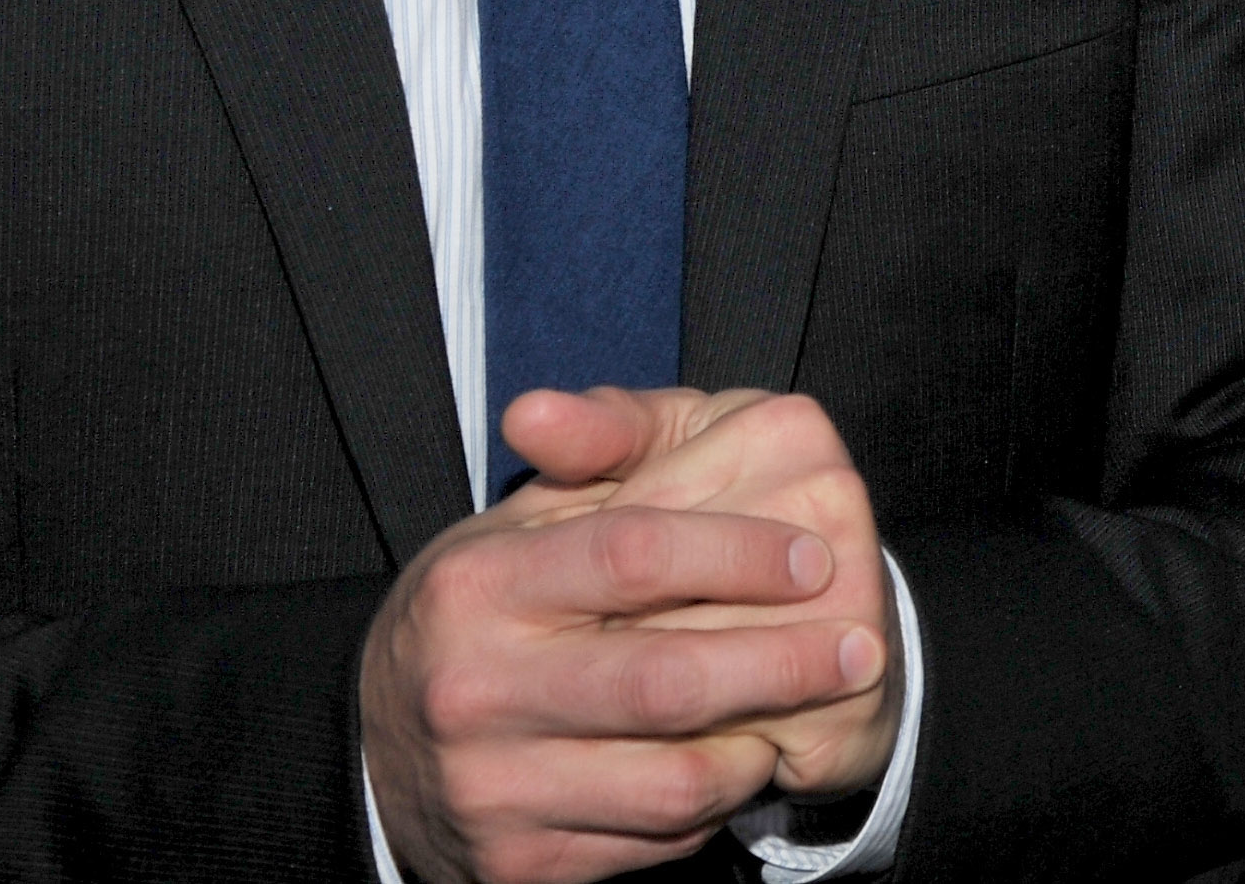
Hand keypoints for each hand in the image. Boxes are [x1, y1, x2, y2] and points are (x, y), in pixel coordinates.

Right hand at [357, 400, 885, 883]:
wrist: (382, 750)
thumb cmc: (485, 610)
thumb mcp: (519, 517)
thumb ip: (585, 449)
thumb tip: (544, 406)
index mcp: (477, 585)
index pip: (633, 556)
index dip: (740, 554)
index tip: (814, 559)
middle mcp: (475, 690)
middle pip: (666, 681)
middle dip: (785, 663)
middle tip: (861, 647)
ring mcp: (492, 788)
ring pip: (674, 780)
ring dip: (760, 741)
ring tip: (803, 704)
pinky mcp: (515, 866)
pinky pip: (652, 841)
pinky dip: (712, 803)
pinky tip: (735, 759)